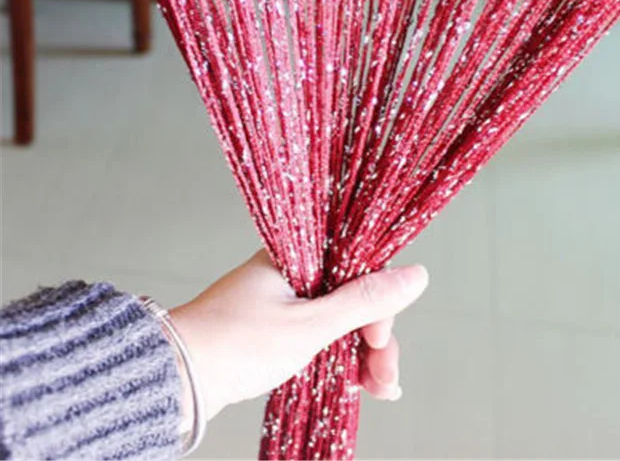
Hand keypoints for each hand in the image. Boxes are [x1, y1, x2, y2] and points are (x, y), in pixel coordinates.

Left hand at [168, 251, 428, 423]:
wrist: (178, 377)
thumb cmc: (237, 343)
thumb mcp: (310, 324)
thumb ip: (365, 300)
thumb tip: (418, 275)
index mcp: (300, 254)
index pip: (359, 264)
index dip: (379, 300)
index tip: (379, 337)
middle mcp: (295, 269)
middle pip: (354, 293)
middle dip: (375, 337)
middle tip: (384, 376)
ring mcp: (286, 297)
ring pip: (341, 316)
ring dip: (362, 351)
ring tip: (377, 388)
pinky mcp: (277, 322)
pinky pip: (322, 330)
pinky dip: (340, 353)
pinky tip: (360, 380)